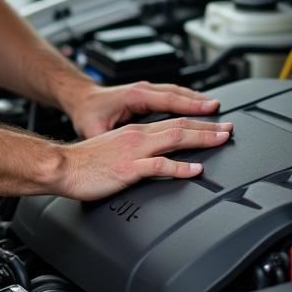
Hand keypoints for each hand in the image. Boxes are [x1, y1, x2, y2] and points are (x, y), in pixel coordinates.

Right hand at [57, 117, 232, 200]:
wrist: (62, 166)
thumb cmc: (84, 162)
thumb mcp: (114, 150)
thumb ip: (135, 152)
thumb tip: (154, 158)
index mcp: (135, 131)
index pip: (173, 122)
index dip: (198, 122)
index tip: (216, 125)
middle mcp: (138, 136)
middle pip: (180, 127)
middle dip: (207, 127)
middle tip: (229, 129)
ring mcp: (135, 152)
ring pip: (175, 139)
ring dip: (201, 139)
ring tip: (221, 140)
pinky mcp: (129, 169)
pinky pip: (160, 166)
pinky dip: (181, 167)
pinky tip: (195, 170)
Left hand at [63, 80, 222, 138]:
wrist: (78, 97)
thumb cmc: (86, 113)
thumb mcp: (95, 131)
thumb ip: (113, 142)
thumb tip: (127, 155)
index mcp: (135, 96)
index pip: (172, 102)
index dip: (194, 109)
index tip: (213, 114)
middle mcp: (143, 90)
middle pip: (180, 97)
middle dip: (204, 107)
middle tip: (224, 119)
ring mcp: (146, 90)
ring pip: (178, 93)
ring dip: (198, 102)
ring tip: (216, 111)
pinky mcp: (146, 94)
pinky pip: (172, 95)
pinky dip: (187, 100)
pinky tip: (197, 106)